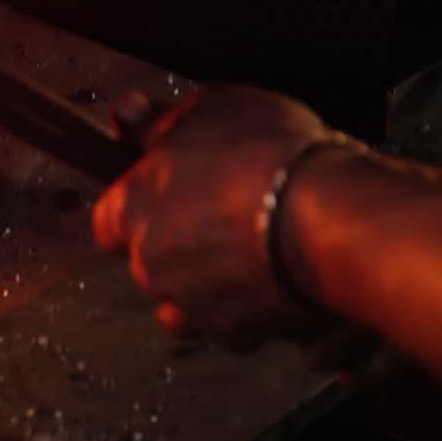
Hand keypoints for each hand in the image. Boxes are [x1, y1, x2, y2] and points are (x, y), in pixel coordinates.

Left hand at [92, 84, 334, 347]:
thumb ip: (159, 120)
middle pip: (150, 258)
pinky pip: (230, 326)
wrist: (332, 219)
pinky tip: (273, 279)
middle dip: (180, 242)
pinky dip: (246, 309)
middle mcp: (147, 264)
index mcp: (129, 208)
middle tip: (225, 213)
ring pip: (186, 297)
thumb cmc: (268, 156)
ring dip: (208, 280)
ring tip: (252, 249)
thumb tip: (128, 112)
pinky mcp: (234, 334)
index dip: (142, 204)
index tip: (170, 192)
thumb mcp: (210, 107)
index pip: (109, 219)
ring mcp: (189, 304)